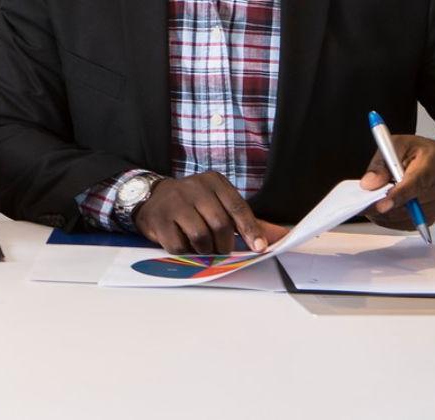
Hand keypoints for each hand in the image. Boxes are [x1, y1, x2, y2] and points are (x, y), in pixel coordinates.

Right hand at [134, 172, 290, 254]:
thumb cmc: (193, 205)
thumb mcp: (220, 205)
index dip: (250, 229)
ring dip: (205, 249)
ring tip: (202, 248)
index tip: (259, 248)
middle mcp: (194, 187)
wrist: (152, 197)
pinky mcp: (158, 219)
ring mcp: (174, 202)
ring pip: (200, 236)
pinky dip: (186, 252)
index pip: (237, 207)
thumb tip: (281, 236)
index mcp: (214, 182)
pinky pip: (178, 245)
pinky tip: (185, 246)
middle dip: (224, 244)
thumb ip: (248, 221)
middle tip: (222, 251)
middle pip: (220, 224)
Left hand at [360, 134, 434, 228]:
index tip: (382, 204)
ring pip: (405, 218)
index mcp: (431, 164)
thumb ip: (381, 163)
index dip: (398, 196)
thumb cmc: (421, 153)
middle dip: (382, 207)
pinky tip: (381, 209)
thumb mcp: (399, 145)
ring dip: (384, 214)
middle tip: (361, 205)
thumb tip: (368, 184)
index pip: (416, 184)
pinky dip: (390, 219)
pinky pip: (406, 224)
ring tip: (369, 204)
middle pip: (409, 205)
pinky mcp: (431, 217)